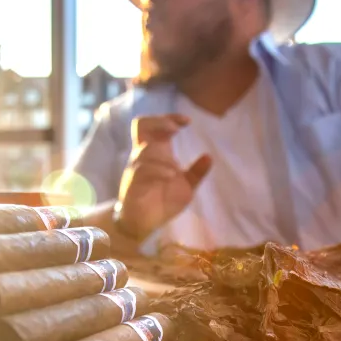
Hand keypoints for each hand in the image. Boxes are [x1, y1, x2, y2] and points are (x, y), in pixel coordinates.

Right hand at [115, 114, 211, 238]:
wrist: (145, 223)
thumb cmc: (163, 201)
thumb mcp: (186, 186)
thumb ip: (196, 172)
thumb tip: (209, 157)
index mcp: (157, 152)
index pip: (156, 125)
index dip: (170, 118)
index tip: (187, 122)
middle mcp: (144, 155)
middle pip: (141, 125)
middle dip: (159, 121)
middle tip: (175, 129)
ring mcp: (136, 168)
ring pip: (144, 150)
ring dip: (162, 158)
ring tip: (176, 172)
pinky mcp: (132, 183)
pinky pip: (141, 170)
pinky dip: (158, 171)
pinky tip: (170, 177)